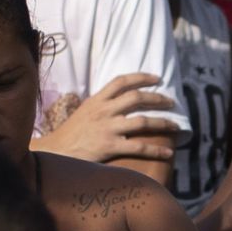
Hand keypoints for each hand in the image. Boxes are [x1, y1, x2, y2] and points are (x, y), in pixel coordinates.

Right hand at [36, 73, 177, 165]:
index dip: (141, 77)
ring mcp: (108, 128)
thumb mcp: (84, 112)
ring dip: (163, 123)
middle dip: (158, 98)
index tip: (157, 78)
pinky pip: (139, 146)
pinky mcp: (110, 146)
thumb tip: (119, 103)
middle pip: (137, 98)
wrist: (56, 152)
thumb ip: (101, 106)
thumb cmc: (70, 134)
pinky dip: (156, 150)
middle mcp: (104, 111)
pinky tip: (168, 153)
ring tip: (175, 126)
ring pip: (142, 121)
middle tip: (171, 102)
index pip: (121, 81)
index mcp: (97, 100)